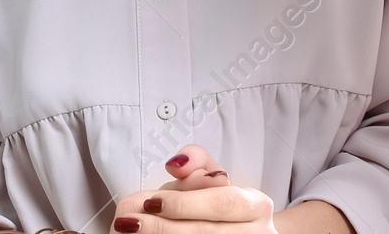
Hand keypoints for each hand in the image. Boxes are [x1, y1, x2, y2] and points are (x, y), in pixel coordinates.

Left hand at [111, 145, 275, 233]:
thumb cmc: (223, 205)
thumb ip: (196, 161)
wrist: (245, 232)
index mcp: (257, 206)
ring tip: (130, 231)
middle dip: (165, 227)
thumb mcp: (215, 176)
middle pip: (208, 232)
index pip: (223, 202)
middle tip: (131, 221)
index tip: (151, 202)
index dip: (186, 204)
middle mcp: (257, 233)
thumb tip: (177, 164)